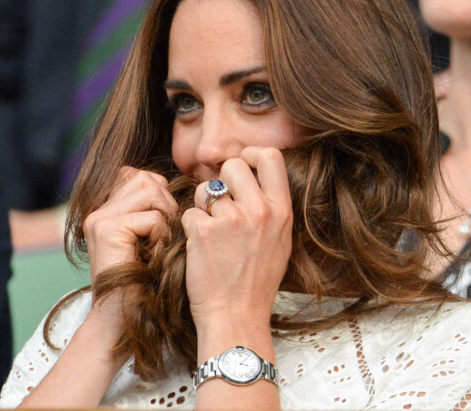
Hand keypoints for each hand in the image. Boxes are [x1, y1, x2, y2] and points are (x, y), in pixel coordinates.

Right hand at [83, 166, 177, 281]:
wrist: (121, 320)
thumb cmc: (144, 281)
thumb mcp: (150, 238)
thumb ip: (154, 209)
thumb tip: (177, 185)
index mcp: (106, 209)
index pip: (140, 176)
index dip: (161, 195)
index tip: (164, 224)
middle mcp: (99, 210)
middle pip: (147, 179)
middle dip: (167, 203)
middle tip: (164, 235)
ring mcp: (100, 218)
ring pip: (151, 190)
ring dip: (166, 216)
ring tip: (160, 243)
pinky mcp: (108, 230)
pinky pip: (152, 216)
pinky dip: (162, 234)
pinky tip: (154, 254)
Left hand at [182, 147, 292, 331]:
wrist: (236, 316)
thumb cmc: (257, 281)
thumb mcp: (280, 241)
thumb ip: (270, 206)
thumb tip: (253, 176)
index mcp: (281, 211)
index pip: (271, 156)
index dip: (252, 154)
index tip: (243, 164)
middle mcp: (258, 210)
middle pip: (233, 164)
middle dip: (221, 179)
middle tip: (220, 202)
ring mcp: (230, 220)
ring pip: (205, 188)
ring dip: (203, 205)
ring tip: (211, 230)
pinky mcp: (203, 231)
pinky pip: (189, 212)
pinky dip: (191, 227)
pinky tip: (200, 246)